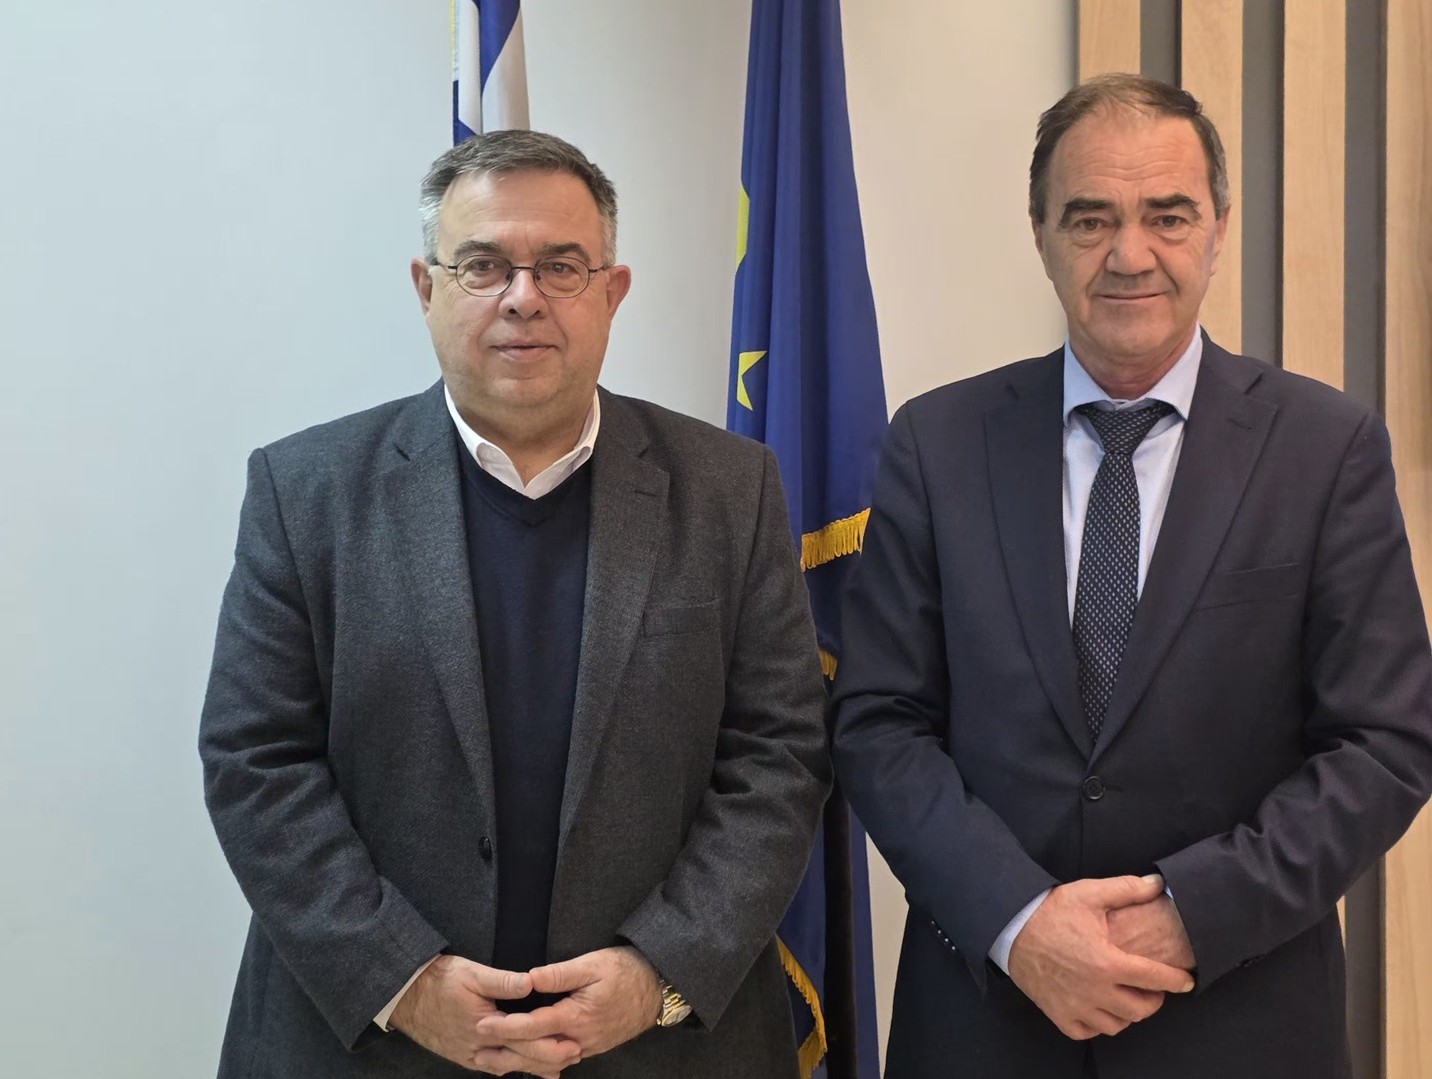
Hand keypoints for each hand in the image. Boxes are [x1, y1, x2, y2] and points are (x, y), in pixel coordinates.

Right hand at [389, 955, 580, 1076]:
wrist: (405, 995)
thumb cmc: (439, 980)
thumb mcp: (472, 974)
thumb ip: (503, 981)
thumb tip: (531, 982)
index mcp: (485, 1026)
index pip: (524, 1040)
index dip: (550, 1044)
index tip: (573, 1043)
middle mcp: (478, 1047)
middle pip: (519, 1059)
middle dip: (548, 1060)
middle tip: (574, 1056)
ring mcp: (469, 1054)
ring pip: (506, 1066)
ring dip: (531, 1067)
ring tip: (555, 1068)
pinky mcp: (463, 1055)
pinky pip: (491, 1066)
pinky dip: (510, 1067)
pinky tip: (521, 1067)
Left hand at [475, 945, 662, 1062]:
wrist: (658, 989)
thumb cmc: (626, 971)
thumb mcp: (594, 963)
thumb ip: (561, 973)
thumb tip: (530, 978)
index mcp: (576, 1016)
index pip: (533, 1026)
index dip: (505, 1027)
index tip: (482, 1024)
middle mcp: (580, 1038)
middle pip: (536, 1052)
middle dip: (505, 1054)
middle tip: (478, 1053)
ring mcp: (587, 1046)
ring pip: (548, 1061)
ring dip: (521, 1062)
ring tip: (495, 1061)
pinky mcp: (592, 1047)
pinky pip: (562, 1059)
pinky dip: (541, 1062)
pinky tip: (528, 1061)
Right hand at [1007, 874, 1194, 1040]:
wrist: (1010, 928)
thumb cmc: (1050, 911)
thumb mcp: (1089, 893)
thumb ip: (1127, 889)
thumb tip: (1158, 884)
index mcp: (1107, 963)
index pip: (1155, 979)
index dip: (1177, 980)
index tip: (1186, 980)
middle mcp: (1095, 991)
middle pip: (1141, 1009)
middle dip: (1155, 999)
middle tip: (1153, 987)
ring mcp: (1076, 1006)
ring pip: (1117, 1024)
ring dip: (1128, 1013)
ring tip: (1128, 997)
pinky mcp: (1059, 1014)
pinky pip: (1088, 1031)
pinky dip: (1099, 1024)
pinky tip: (1100, 1008)